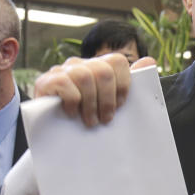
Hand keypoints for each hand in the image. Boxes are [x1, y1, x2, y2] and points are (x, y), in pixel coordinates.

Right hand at [34, 54, 154, 126]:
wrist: (53, 133)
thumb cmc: (85, 117)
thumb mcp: (107, 103)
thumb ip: (125, 84)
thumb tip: (149, 60)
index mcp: (97, 66)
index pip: (117, 61)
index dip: (122, 85)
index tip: (120, 107)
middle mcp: (80, 64)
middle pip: (102, 70)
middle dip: (107, 100)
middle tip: (105, 120)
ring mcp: (61, 71)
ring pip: (85, 77)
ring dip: (91, 103)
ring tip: (90, 121)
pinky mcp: (45, 81)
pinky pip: (65, 84)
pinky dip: (72, 102)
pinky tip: (72, 114)